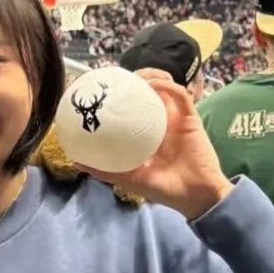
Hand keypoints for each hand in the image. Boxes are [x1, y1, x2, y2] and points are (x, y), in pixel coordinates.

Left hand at [78, 69, 233, 220]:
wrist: (196, 196)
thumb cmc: (165, 189)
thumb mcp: (130, 179)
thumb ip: (106, 170)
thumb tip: (78, 162)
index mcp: (146, 135)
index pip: (132, 109)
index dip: (120, 97)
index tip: (102, 91)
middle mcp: (160, 123)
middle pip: (148, 93)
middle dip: (135, 80)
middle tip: (118, 79)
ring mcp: (175, 119)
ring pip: (165, 87)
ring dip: (151, 77)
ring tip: (136, 77)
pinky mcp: (190, 117)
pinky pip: (180, 95)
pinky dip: (166, 86)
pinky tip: (153, 85)